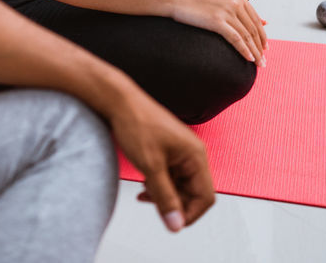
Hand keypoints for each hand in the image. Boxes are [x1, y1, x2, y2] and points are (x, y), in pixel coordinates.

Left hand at [102, 85, 214, 231]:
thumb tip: (176, 224)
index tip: (171, 221)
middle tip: (152, 203)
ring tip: (145, 191)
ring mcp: (180, 152)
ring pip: (180, 186)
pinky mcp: (169, 151)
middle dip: (174, 203)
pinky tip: (145, 183)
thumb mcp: (150, 166)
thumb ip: (165, 197)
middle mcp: (192, 154)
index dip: (190, 213)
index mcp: (195, 156)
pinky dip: (159, 184)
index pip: (206, 197)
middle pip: (193, 193)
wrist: (119, 102)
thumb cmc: (136, 123)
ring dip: (164, 194)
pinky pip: (171, 176)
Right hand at [170, 0, 266, 66]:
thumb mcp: (223, 0)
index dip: (262, 36)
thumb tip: (265, 22)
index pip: (255, 20)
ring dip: (255, 52)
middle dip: (260, 47)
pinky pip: (236, 38)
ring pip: (246, 36)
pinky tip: (249, 59)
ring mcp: (226, 11)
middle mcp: (235, 2)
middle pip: (253, 29)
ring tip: (259, 64)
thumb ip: (242, 10)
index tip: (264, 48)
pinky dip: (244, 50)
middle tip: (264, 61)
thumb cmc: (197, 2)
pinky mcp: (216, 20)